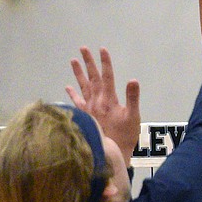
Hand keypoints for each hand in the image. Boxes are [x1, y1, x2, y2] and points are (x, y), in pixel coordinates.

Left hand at [66, 47, 140, 161]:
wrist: (111, 153)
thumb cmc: (125, 136)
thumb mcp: (133, 117)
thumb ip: (132, 98)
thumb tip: (132, 80)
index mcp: (109, 99)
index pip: (107, 76)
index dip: (105, 62)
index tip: (102, 49)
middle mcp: (97, 101)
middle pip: (92, 77)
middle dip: (89, 62)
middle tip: (83, 48)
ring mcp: (89, 108)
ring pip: (83, 86)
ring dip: (78, 73)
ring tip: (73, 60)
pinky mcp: (86, 115)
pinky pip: (77, 102)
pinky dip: (72, 94)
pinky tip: (68, 87)